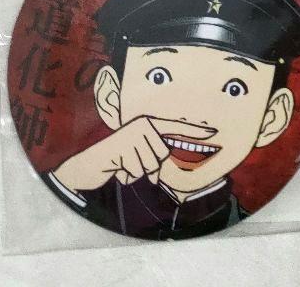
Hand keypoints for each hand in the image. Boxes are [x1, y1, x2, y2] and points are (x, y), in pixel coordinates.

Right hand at [51, 116, 216, 193]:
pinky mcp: (121, 148)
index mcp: (148, 124)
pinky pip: (136, 172)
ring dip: (136, 172)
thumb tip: (168, 168)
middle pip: (162, 155)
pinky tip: (116, 169)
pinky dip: (126, 176)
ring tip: (123, 165)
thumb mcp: (138, 154)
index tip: (213, 131)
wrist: (86, 166)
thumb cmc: (116, 161)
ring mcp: (132, 135)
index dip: (195, 131)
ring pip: (150, 165)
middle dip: (148, 166)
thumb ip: (155, 155)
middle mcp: (142, 125)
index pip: (176, 127)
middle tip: (130, 163)